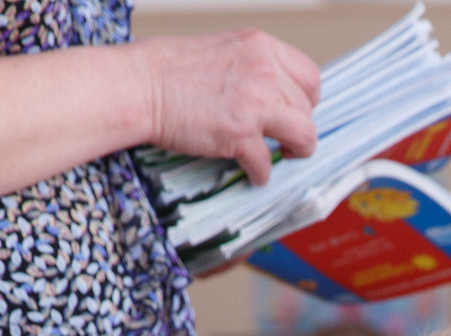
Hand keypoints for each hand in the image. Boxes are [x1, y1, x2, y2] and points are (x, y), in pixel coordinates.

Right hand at [136, 31, 318, 184]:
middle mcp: (265, 72)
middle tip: (288, 137)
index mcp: (261, 47)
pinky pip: (267, 163)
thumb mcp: (224, 50)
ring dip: (295, 151)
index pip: (310, 76)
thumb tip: (274, 92)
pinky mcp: (241, 135)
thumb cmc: (169, 68)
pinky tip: (251, 171)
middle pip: (308, 108)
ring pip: (304, 136)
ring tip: (283, 155)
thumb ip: (254, 67)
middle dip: (300, 125)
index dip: (307, 99)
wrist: (140, 86)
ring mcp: (256, 104)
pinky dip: (260, 173)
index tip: (298, 110)